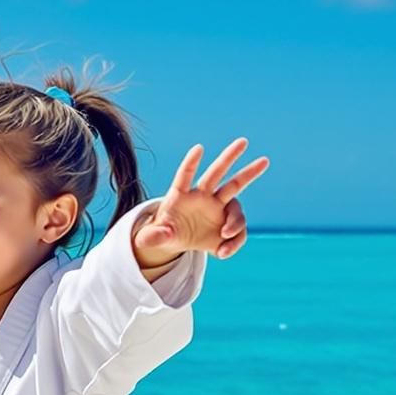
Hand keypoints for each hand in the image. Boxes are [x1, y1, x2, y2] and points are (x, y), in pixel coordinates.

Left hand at [136, 140, 269, 266]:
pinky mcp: (228, 223)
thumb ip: (152, 237)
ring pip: (236, 201)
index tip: (198, 148)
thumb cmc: (165, 232)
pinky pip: (237, 232)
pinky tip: (221, 253)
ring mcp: (218, 207)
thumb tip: (155, 236)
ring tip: (225, 235)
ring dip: (236, 219)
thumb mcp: (154, 238)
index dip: (190, 163)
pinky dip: (233, 243)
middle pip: (218, 173)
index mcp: (181, 195)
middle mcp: (203, 196)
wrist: (179, 240)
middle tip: (243, 140)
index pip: (184, 176)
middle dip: (230, 157)